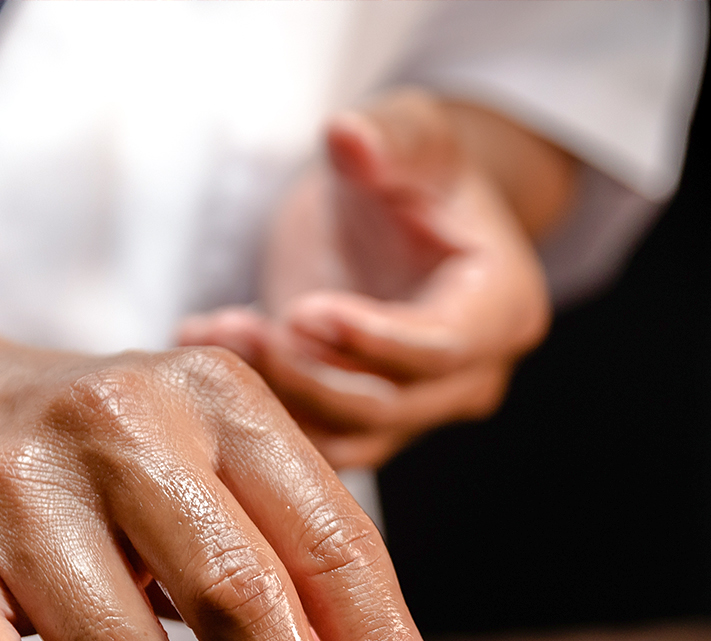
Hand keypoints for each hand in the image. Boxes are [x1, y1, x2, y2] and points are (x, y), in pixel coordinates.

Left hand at [177, 90, 573, 468]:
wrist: (401, 213)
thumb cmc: (417, 171)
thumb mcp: (413, 132)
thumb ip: (389, 137)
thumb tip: (350, 136)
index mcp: (502, 308)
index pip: (443, 347)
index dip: (372, 340)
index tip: (302, 311)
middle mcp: (473, 377)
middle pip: (390, 405)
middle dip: (308, 374)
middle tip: (241, 328)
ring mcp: (421, 410)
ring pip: (346, 436)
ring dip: (274, 397)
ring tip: (216, 334)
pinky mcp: (368, 424)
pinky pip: (313, 439)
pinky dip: (258, 405)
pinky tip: (208, 345)